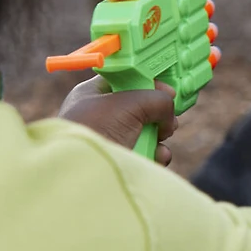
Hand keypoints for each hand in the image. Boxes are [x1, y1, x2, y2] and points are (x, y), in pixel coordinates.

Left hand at [58, 75, 177, 165]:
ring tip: (163, 136)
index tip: (167, 89)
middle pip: (141, 106)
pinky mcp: (121, 159)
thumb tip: (168, 117)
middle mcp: (101, 114)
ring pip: (147, 130)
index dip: (149, 81)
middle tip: (167, 117)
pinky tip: (158, 155)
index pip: (126, 79)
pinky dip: (157, 153)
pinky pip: (147, 151)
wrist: (82, 172)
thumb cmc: (98, 128)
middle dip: (159, 111)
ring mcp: (111, 138)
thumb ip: (158, 100)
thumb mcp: (133, 102)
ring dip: (161, 133)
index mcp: (94, 93)